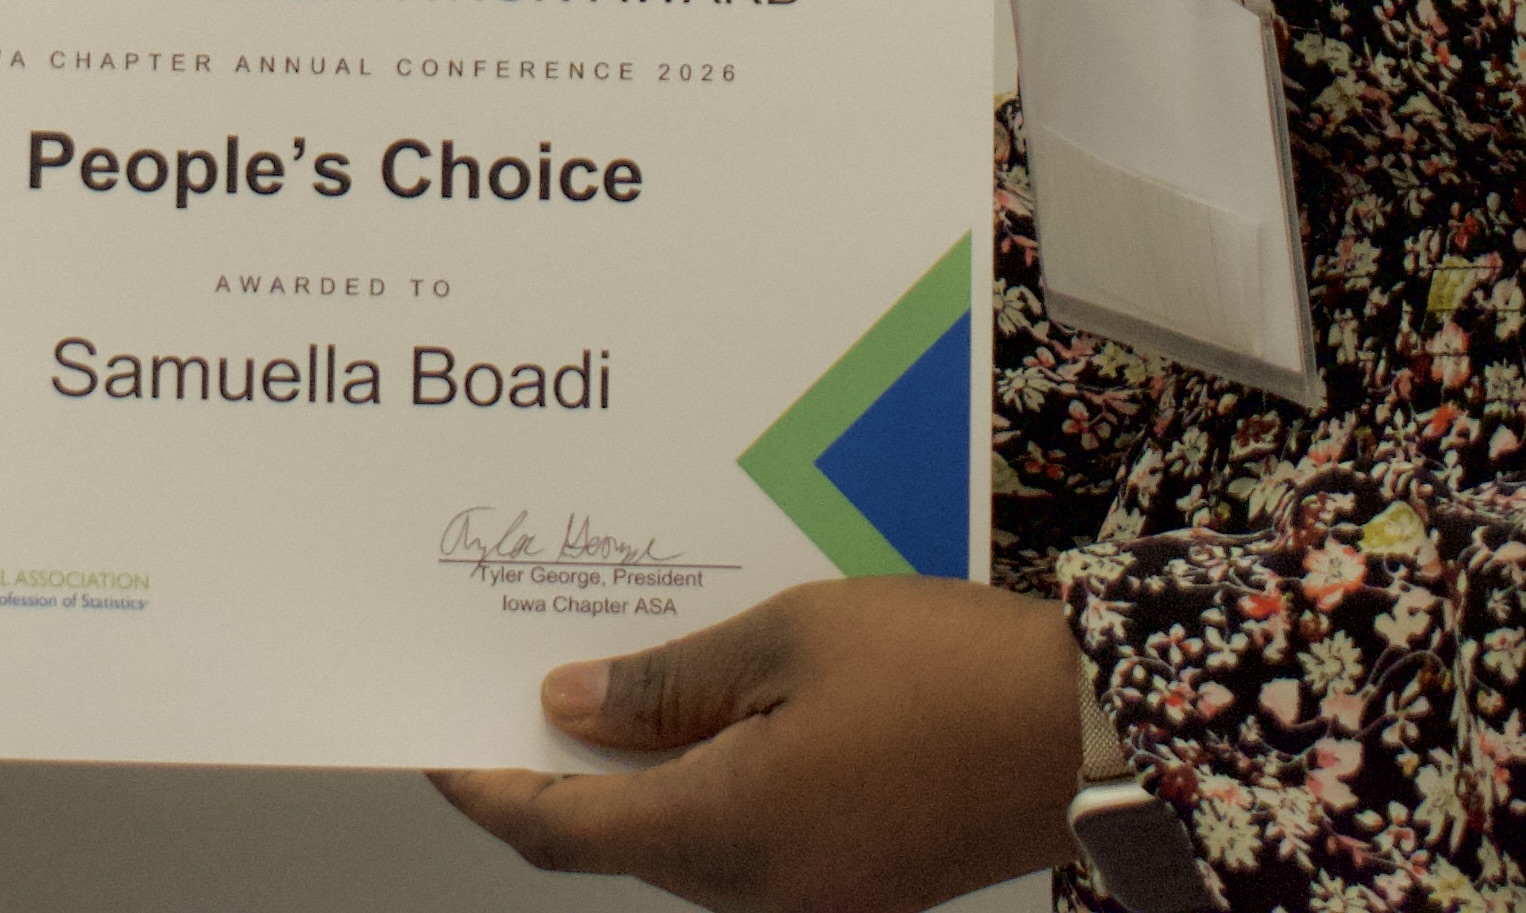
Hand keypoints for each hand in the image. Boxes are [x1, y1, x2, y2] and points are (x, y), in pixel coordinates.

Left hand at [428, 576, 1084, 912]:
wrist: (1088, 730)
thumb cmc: (947, 674)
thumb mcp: (787, 639)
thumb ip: (667, 681)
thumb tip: (570, 703)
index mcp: (721, 836)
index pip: (556, 830)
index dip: (483, 784)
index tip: (436, 734)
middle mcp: (754, 892)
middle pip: (614, 837)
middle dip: (560, 763)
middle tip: (518, 673)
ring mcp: (808, 899)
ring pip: (681, 836)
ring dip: (638, 766)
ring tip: (614, 668)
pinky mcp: (853, 885)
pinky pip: (745, 835)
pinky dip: (707, 778)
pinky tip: (708, 702)